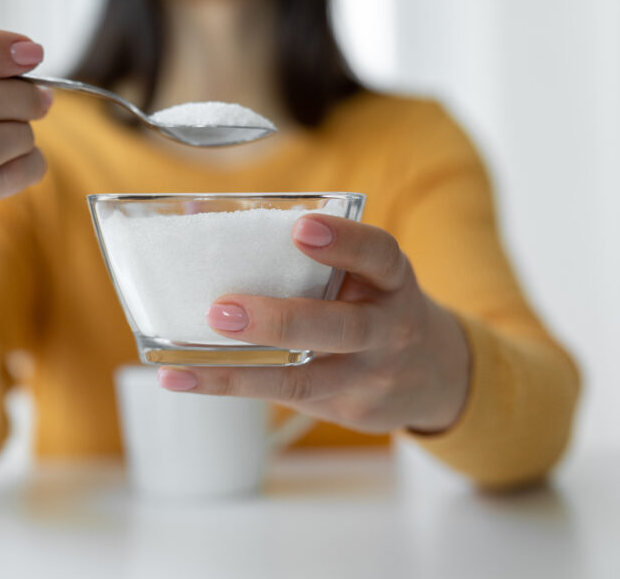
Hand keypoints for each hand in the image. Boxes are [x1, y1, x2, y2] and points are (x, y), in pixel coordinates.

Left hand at [158, 214, 471, 433]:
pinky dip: (234, 385)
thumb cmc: (372, 303)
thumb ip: (301, 249)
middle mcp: (387, 329)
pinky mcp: (347, 409)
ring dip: (241, 371)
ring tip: (185, 363)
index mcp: (392, 281)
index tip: (301, 227)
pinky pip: (287, 397)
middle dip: (280, 320)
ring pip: (306, 378)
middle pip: (341, 328)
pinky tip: (185, 377)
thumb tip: (199, 211)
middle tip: (222, 310)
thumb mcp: (361, 271)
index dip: (345, 241)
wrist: (434, 374)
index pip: (379, 255)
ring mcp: (368, 375)